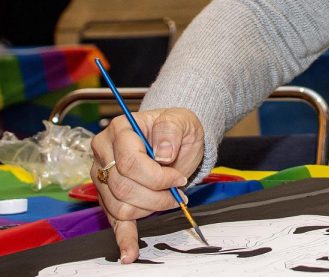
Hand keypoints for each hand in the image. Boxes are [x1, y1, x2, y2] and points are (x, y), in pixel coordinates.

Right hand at [90, 108, 204, 263]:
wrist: (174, 137)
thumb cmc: (176, 128)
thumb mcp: (181, 120)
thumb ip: (171, 132)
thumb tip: (163, 155)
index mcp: (120, 130)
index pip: (129, 162)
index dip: (157, 176)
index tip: (179, 179)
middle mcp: (104, 153)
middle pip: (123, 188)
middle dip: (156, 195)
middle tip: (178, 193)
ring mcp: (102, 176)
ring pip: (121, 206)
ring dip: (150, 208)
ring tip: (169, 199)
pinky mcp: (108, 196)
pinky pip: (114, 220)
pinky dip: (123, 238)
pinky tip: (130, 253)